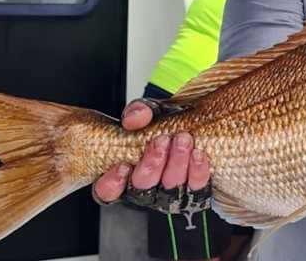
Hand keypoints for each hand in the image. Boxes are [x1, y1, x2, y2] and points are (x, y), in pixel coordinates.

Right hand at [92, 99, 211, 210]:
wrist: (192, 123)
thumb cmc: (162, 123)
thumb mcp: (148, 113)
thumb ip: (138, 112)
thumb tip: (132, 120)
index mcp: (124, 173)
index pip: (107, 191)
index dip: (112, 184)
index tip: (123, 166)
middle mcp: (144, 188)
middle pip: (143, 187)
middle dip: (152, 164)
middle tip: (162, 140)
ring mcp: (169, 193)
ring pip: (170, 189)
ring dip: (176, 163)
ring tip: (183, 140)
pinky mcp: (193, 190)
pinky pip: (196, 188)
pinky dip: (197, 171)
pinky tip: (198, 155)